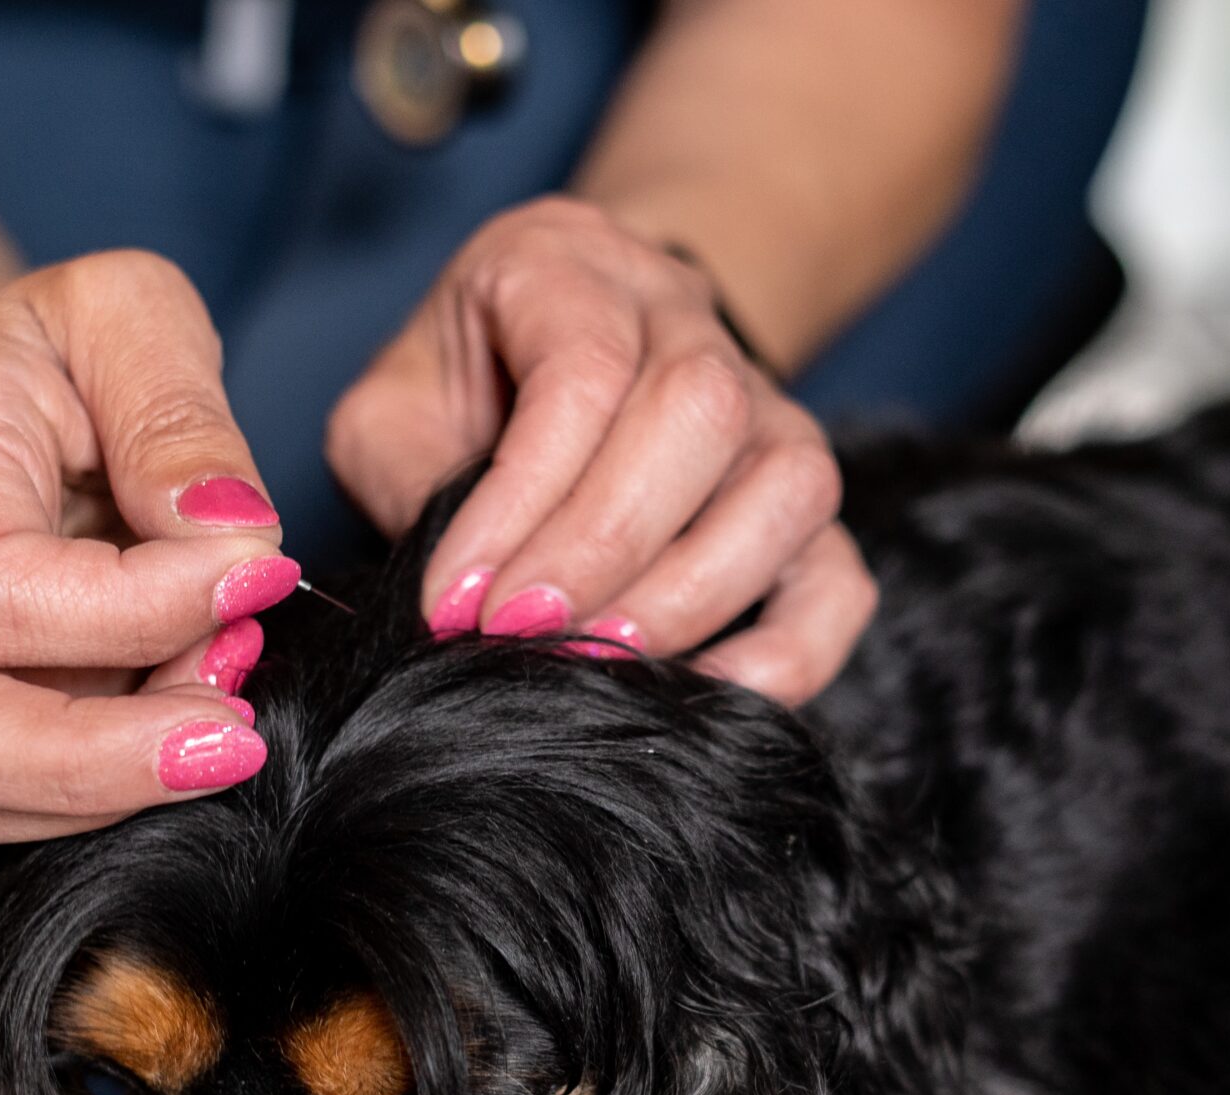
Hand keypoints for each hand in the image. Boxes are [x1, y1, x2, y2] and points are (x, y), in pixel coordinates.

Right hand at [0, 251, 296, 845]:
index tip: (258, 574)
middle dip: (89, 761)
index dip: (134, 609)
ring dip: (94, 794)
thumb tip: (230, 534)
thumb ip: (178, 409)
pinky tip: (175, 738)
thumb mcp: (133, 312)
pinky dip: (87, 810)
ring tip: (216, 725)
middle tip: (233, 732)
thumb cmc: (72, 350)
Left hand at [326, 199, 874, 704]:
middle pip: (698, 413)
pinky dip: (789, 651)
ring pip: (785, 485)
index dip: (522, 500)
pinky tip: (706, 694)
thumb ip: (406, 480)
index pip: (581, 370)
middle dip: (604, 546)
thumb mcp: (390, 410)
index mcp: (571, 264)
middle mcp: (688, 318)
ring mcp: (767, 408)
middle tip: (520, 634)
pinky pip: (839, 578)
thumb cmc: (459, 392)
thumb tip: (457, 602)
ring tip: (601, 662)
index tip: (457, 602)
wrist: (545, 358)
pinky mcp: (801, 505)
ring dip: (692, 593)